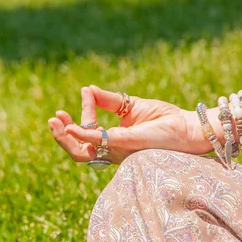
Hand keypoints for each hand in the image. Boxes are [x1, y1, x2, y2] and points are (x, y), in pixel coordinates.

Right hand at [48, 85, 210, 164]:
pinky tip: (72, 126)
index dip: (82, 114)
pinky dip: (84, 134)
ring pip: (83, 152)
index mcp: (114, 143)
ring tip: (56, 123)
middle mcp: (114, 151)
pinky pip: (100, 141)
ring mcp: (120, 150)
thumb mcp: (132, 106)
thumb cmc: (166, 120)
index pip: (89, 133)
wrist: (189, 128)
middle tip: (52, 120)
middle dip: (62, 137)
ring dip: (66, 138)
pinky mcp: (128, 144)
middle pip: (79, 151)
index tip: (85, 93)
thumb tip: (86, 89)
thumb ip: (109, 100)